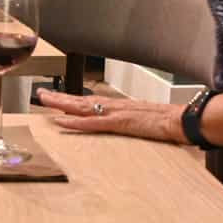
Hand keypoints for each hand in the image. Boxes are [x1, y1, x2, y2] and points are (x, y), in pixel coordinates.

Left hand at [36, 89, 184, 144]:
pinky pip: (93, 122)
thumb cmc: (168, 122)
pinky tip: (62, 120)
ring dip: (61, 104)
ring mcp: (116, 112)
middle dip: (59, 98)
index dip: (72, 100)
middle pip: (81, 100)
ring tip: (44, 101)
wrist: (182, 120)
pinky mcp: (120, 122)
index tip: (57, 98)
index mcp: (119, 106)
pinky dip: (76, 121)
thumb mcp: (145, 121)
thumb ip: (133, 123)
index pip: (91, 101)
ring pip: (82, 107)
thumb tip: (129, 127)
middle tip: (41, 95)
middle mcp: (114, 105)